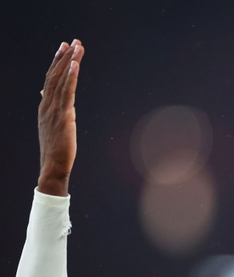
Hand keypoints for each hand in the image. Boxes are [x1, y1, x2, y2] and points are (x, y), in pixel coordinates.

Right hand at [37, 39, 84, 195]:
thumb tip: (45, 93)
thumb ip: (51, 108)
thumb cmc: (56, 148)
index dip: (57, 62)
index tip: (64, 47)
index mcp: (45, 107)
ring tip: (77, 47)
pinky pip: (67, 93)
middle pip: (55, 75)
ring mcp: (54, 110)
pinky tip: (75, 65)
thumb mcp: (52, 125)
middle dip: (64, 57)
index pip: (50, 79)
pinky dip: (70, 77)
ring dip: (70, 62)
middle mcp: (47, 105)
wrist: (53, 166)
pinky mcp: (64, 116)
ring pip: (61, 80)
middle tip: (74, 42)